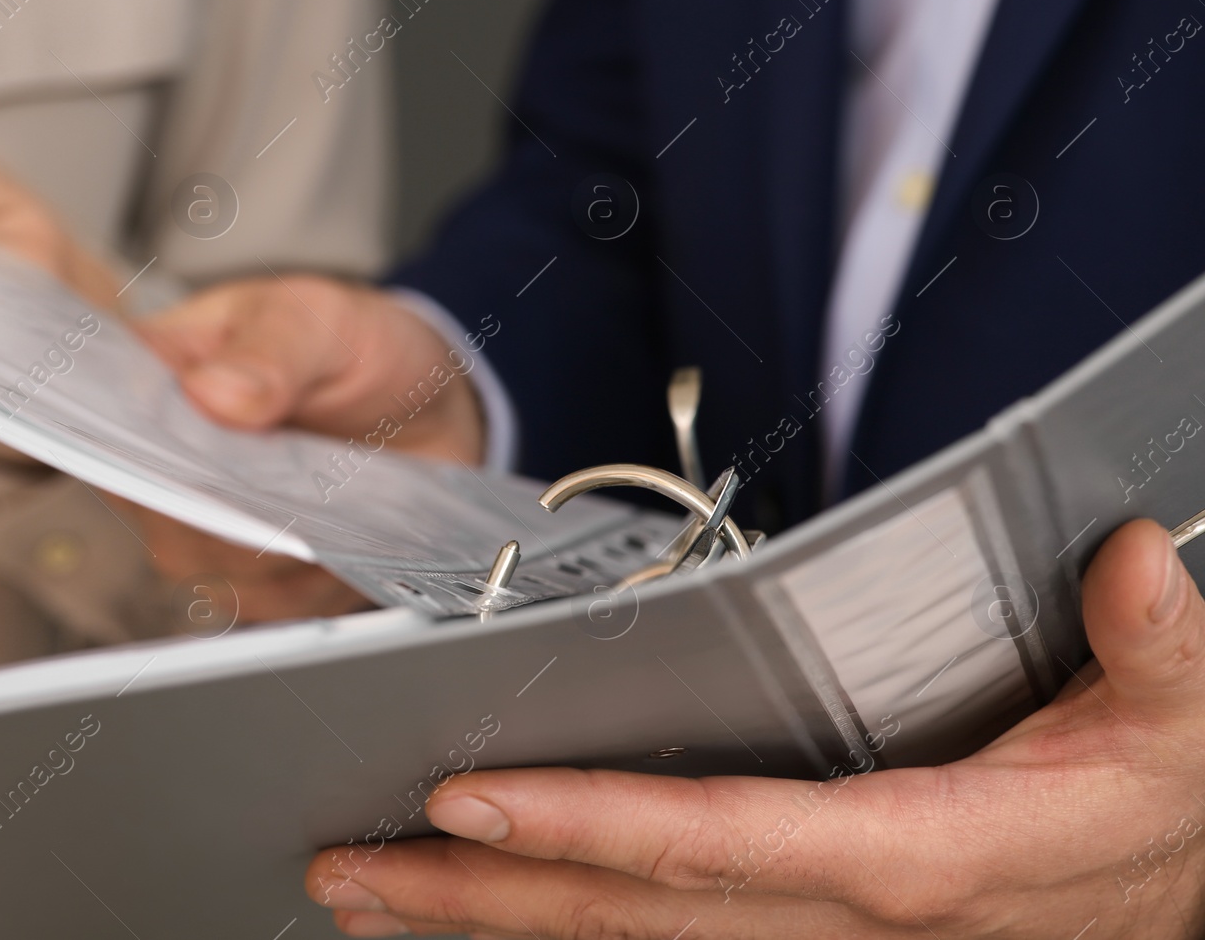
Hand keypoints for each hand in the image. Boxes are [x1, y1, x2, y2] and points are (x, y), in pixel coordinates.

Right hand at [119, 277, 488, 621]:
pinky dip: (312, 579)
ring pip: (208, 565)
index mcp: (157, 375)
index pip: (107, 419)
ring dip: (279, 548)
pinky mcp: (251, 574)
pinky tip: (345, 540)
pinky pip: (267, 600)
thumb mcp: (320, 320)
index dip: (142, 447)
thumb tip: (212, 393)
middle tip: (294, 485)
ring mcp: (201, 523)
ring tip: (334, 507)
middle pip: (158, 507)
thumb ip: (272, 350)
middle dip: (226, 507)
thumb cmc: (354, 347)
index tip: (201, 459)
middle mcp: (164, 458)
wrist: (421, 406)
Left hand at [306, 520, 1204, 937]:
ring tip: (365, 895)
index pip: (710, 841)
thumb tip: (1134, 563)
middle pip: (628, 911)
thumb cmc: (1163, 798)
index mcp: (908, 854)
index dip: (581, 823)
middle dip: (478, 893)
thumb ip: (1157, 647)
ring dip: (487, 921)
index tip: (463, 795)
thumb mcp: (1184, 722)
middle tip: (346, 862)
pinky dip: (560, 925)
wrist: (1189, 883)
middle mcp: (839, 919)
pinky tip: (481, 912)